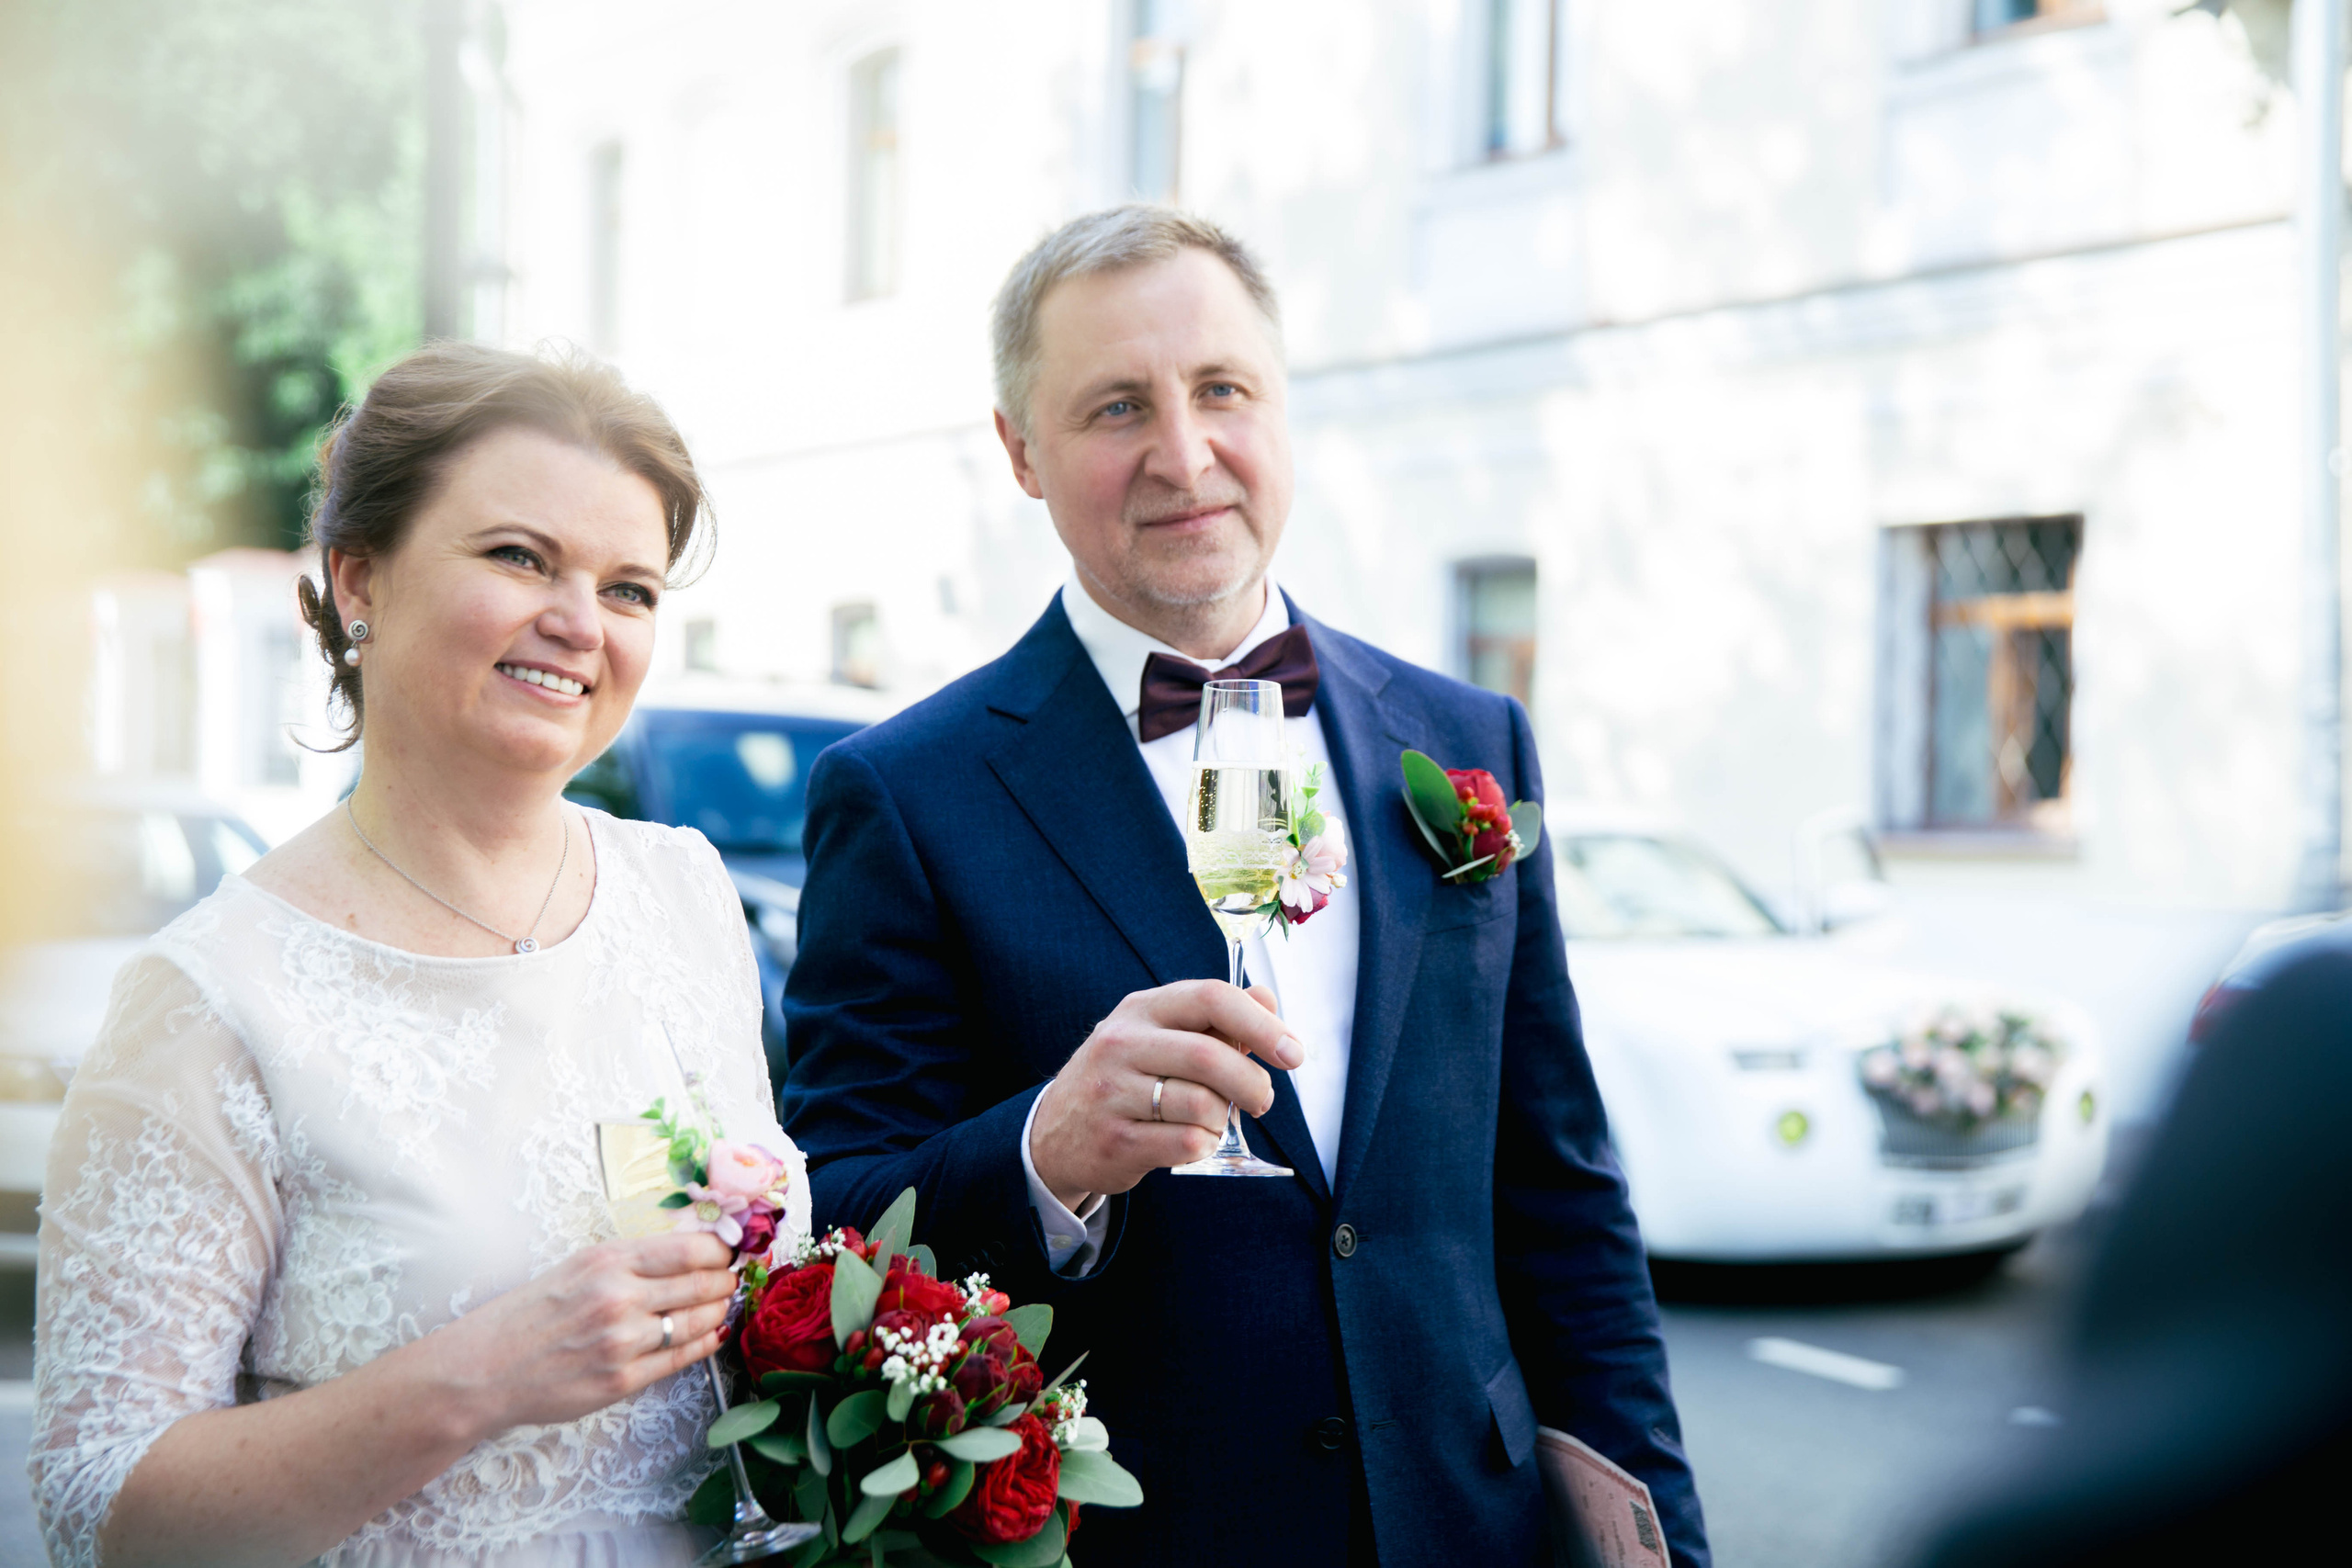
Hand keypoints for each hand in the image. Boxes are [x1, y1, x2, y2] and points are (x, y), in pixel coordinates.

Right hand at [428, 1232, 738, 1436]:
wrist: (486, 1368)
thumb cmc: (531, 1314)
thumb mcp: (578, 1266)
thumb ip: (631, 1260)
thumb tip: (690, 1251)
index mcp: (608, 1261)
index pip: (691, 1248)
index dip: (721, 1250)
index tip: (730, 1250)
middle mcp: (619, 1298)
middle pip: (702, 1284)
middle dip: (725, 1281)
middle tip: (732, 1279)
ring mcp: (622, 1342)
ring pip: (698, 1322)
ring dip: (718, 1311)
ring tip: (721, 1304)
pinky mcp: (622, 1380)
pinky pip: (681, 1359)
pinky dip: (704, 1343)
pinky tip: (711, 1333)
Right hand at [1029, 979, 1302, 1208]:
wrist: (1054, 1133)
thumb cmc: (1125, 1078)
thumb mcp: (1160, 1035)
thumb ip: (1216, 1019)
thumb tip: (1268, 998)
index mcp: (1141, 1010)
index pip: (1211, 997)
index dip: (1261, 1024)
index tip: (1293, 1052)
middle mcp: (1121, 1044)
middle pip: (1210, 1056)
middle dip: (1252, 1083)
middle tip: (1263, 1100)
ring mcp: (1113, 1093)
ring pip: (1202, 1104)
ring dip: (1224, 1119)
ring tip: (1213, 1121)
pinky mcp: (1115, 1141)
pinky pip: (1187, 1144)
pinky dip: (1205, 1145)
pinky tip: (1191, 1141)